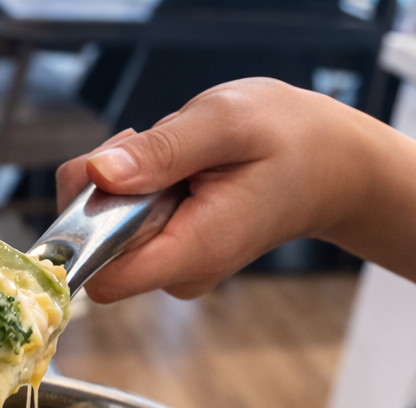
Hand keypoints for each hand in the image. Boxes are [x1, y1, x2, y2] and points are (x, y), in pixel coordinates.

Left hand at [56, 79, 359, 301]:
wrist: (330, 164)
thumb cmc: (291, 140)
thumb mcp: (226, 123)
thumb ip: (161, 151)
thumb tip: (99, 172)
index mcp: (194, 251)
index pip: (102, 276)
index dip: (85, 227)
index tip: (117, 176)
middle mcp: (179, 271)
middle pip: (94, 249)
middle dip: (108, 190)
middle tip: (158, 151)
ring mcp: (173, 265)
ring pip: (104, 232)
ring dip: (124, 184)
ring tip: (178, 160)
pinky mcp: (169, 251)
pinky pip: (124, 223)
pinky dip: (137, 188)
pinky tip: (176, 171)